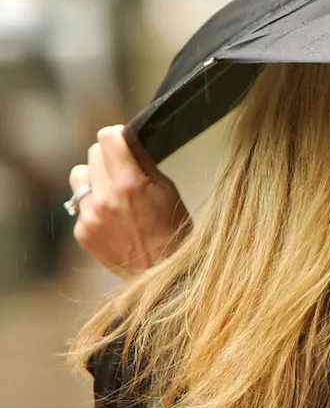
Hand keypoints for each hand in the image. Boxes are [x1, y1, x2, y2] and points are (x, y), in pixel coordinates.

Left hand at [68, 125, 189, 278]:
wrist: (162, 271)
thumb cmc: (173, 230)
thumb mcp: (168, 189)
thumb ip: (143, 163)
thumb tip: (129, 141)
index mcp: (129, 184)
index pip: (107, 138)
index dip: (117, 135)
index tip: (123, 141)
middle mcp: (104, 198)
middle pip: (92, 154)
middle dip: (108, 157)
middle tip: (123, 169)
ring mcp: (89, 217)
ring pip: (79, 176)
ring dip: (94, 178)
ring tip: (112, 191)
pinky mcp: (82, 232)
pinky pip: (80, 204)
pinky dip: (93, 205)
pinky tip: (112, 217)